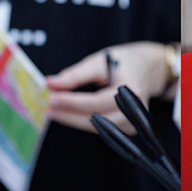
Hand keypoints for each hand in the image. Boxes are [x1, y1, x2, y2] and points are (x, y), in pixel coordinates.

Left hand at [45, 42, 173, 132]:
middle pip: (96, 119)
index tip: (51, 98)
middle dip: (68, 114)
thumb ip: (76, 74)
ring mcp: (132, 123)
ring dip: (72, 120)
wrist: (145, 71)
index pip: (98, 101)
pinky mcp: (125, 129)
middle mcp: (135, 110)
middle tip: (46, 108)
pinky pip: (100, 128)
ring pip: (96, 127)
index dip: (73, 102)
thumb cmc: (122, 63)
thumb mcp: (99, 61)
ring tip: (51, 110)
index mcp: (131, 90)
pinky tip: (66, 114)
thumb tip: (50, 83)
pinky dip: (81, 121)